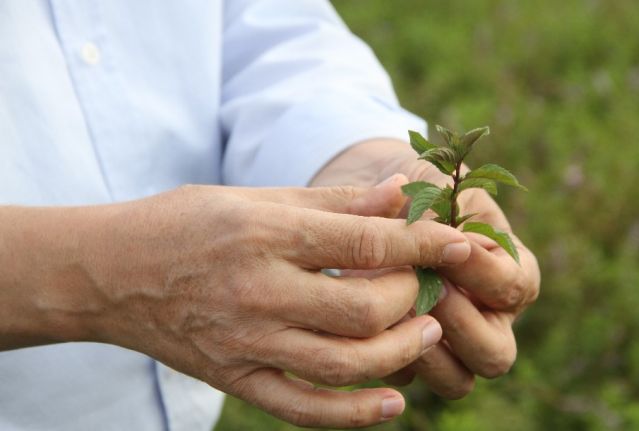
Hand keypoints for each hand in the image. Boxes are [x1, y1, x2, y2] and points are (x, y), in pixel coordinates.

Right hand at [5, 179, 472, 427]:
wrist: (111, 272)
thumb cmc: (186, 222)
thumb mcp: (257, 197)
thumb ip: (333, 200)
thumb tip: (400, 194)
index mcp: (264, 235)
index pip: (365, 244)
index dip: (425, 244)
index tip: (466, 242)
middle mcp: (257, 292)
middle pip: (364, 309)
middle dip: (413, 297)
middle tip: (429, 285)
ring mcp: (245, 343)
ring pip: (343, 364)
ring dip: (399, 352)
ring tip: (425, 332)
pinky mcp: (235, 378)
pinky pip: (303, 408)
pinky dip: (353, 414)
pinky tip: (392, 404)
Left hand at [312, 140, 539, 398]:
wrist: (373, 203)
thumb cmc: (415, 187)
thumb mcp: (435, 181)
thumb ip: (441, 201)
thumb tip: (441, 234)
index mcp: (510, 274)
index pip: (513, 287)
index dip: (481, 272)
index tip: (447, 247)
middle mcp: (488, 320)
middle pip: (495, 355)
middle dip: (460, 326)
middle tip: (428, 292)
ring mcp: (449, 345)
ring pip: (455, 380)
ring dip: (423, 351)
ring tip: (392, 310)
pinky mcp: (408, 356)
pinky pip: (404, 374)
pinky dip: (382, 351)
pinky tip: (358, 319)